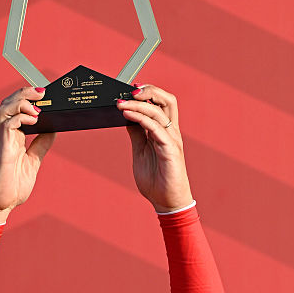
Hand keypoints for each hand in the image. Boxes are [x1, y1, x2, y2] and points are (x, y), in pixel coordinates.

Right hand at [0, 87, 54, 223]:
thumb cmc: (11, 187)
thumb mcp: (32, 163)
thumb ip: (40, 146)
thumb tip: (53, 130)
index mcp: (12, 138)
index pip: (16, 109)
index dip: (27, 98)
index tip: (43, 94)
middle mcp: (5, 136)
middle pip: (9, 104)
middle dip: (24, 93)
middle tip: (42, 91)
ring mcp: (2, 142)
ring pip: (5, 109)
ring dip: (21, 101)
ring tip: (37, 104)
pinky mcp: (3, 150)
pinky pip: (8, 125)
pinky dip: (21, 118)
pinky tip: (34, 121)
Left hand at [117, 85, 192, 212]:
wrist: (166, 202)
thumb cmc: (156, 180)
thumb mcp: (140, 152)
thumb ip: (137, 134)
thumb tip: (127, 117)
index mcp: (164, 131)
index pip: (160, 103)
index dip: (147, 93)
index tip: (128, 90)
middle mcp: (170, 132)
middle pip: (166, 100)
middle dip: (149, 90)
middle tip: (129, 90)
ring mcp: (172, 140)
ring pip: (159, 110)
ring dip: (138, 103)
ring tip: (121, 103)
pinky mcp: (170, 150)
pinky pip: (155, 128)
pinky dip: (141, 118)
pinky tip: (127, 115)